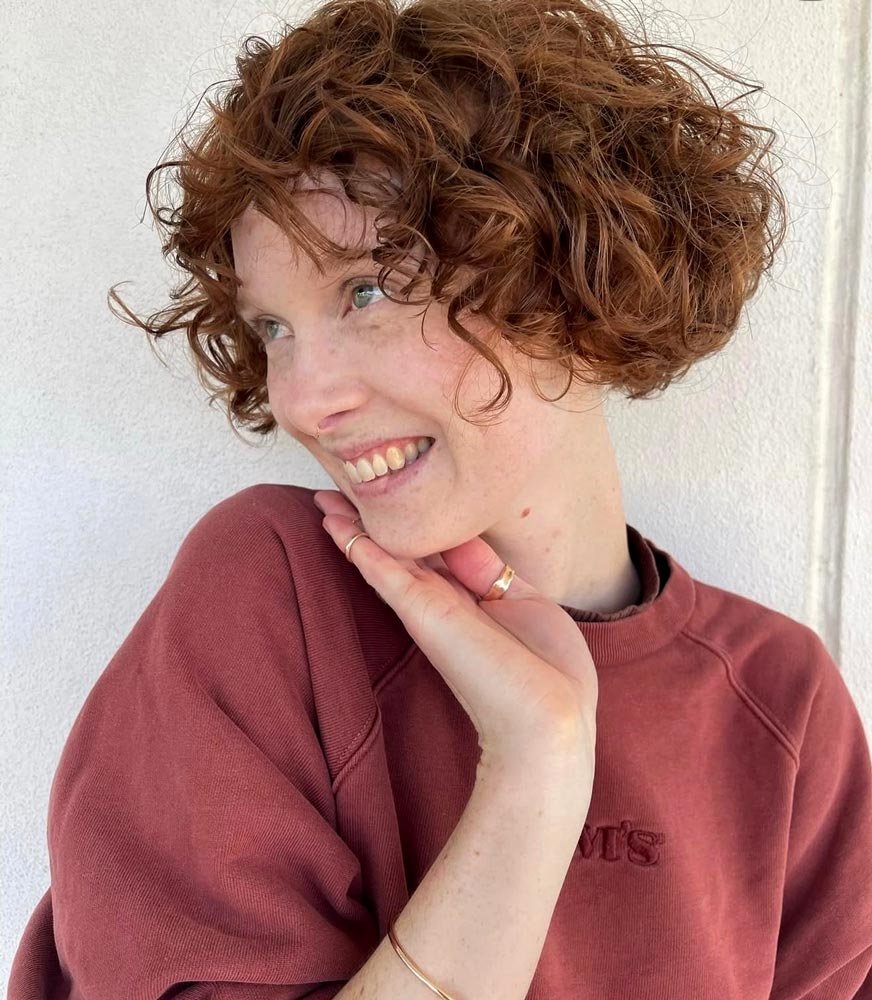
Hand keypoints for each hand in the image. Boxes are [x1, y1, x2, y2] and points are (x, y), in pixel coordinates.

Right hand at [312, 489, 597, 774]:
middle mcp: (443, 603)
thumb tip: (458, 540)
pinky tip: (333, 523)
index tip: (394, 500)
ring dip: (352, 528)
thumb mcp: (527, 601)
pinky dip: (357, 545)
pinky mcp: (423, 612)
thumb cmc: (550, 671)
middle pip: (399, 552)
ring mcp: (429, 608)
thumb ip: (490, 571)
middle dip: (369, 523)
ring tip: (322, 499)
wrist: (549, 720)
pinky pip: (383, 571)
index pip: (431, 553)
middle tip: (334, 493)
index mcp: (470, 600)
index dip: (410, 524)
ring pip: (383, 557)